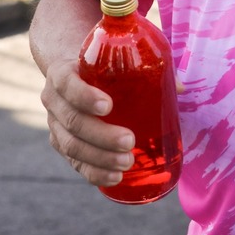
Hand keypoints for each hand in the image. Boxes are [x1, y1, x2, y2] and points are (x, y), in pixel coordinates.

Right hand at [39, 58, 135, 188]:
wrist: (72, 70)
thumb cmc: (100, 63)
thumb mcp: (114, 57)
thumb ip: (144, 68)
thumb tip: (180, 88)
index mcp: (63, 72)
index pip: (68, 84)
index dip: (85, 96)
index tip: (108, 105)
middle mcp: (54, 100)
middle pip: (72, 121)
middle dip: (101, 135)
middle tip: (130, 141)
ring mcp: (55, 124)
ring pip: (72, 146)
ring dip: (100, 158)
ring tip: (127, 162)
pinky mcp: (61, 143)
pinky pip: (74, 162)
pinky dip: (94, 172)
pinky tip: (115, 177)